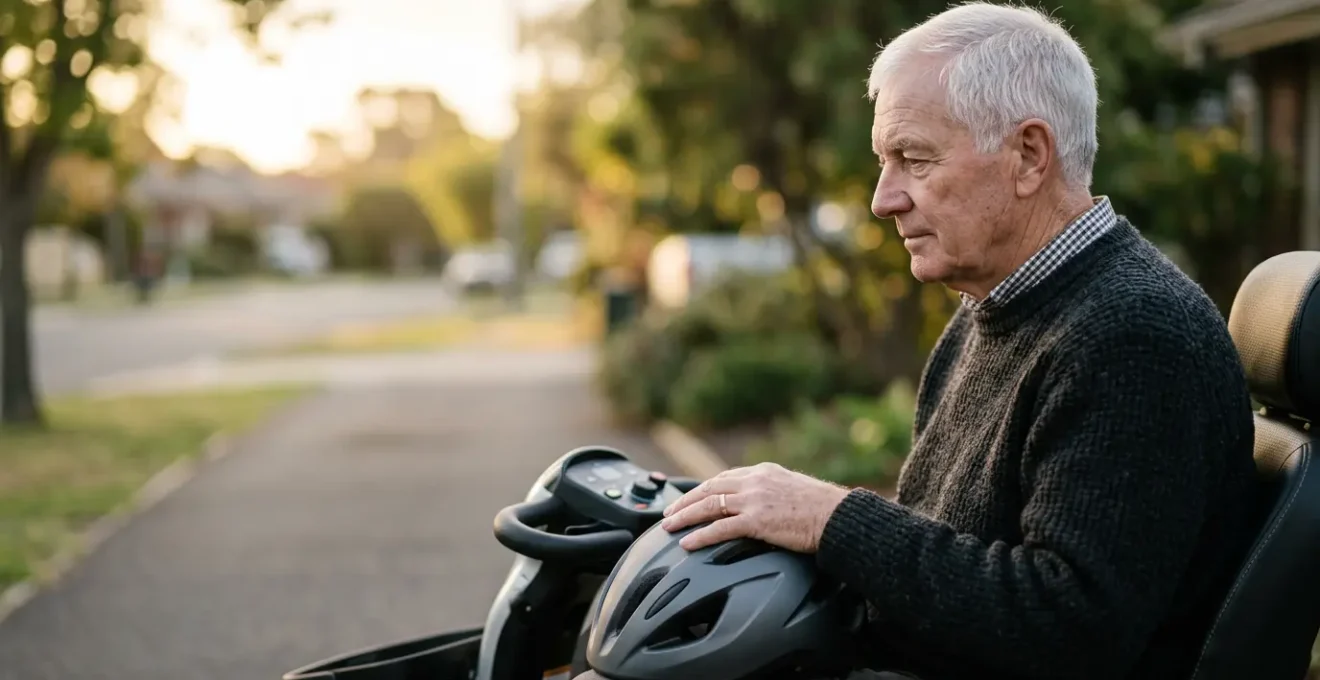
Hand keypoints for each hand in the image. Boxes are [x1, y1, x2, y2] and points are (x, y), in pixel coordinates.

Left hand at [659, 462, 850, 552]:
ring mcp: (754, 500)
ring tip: (670, 527)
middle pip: (709, 488)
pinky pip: (720, 528)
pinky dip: (701, 535)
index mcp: (763, 472)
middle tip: (669, 512)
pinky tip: (688, 543)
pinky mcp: (757, 520)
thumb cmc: (822, 508)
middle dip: (686, 500)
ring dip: (685, 516)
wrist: (837, 517)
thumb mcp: (793, 489)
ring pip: (709, 506)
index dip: (703, 489)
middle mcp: (754, 481)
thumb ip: (772, 492)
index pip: (724, 477)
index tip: (691, 497)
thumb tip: (764, 503)